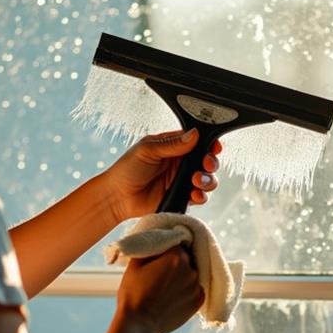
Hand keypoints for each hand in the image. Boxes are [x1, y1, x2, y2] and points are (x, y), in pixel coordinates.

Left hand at [101, 128, 221, 221]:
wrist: (117, 197)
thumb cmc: (126, 169)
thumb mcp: (147, 150)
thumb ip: (172, 144)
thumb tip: (194, 135)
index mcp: (174, 145)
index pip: (198, 141)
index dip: (209, 143)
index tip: (214, 146)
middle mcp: (181, 162)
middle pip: (207, 160)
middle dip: (211, 163)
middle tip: (205, 165)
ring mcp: (182, 179)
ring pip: (207, 178)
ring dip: (207, 180)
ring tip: (196, 181)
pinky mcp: (182, 196)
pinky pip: (200, 196)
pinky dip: (201, 196)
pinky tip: (193, 194)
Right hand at [116, 246, 205, 332]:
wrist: (140, 325)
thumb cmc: (133, 293)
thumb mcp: (135, 264)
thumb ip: (149, 247)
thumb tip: (157, 240)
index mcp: (176, 257)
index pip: (176, 243)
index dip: (167, 248)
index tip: (159, 256)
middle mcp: (191, 269)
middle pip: (186, 258)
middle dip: (176, 262)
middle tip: (161, 272)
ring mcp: (197, 286)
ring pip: (192, 273)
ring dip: (183, 276)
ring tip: (166, 286)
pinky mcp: (199, 300)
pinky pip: (196, 288)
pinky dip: (187, 289)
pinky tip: (173, 295)